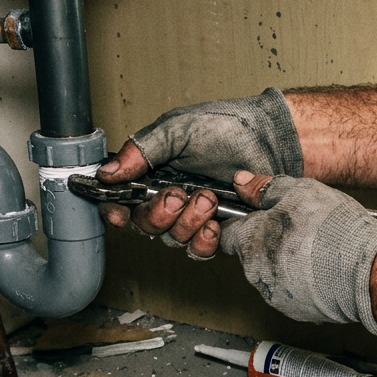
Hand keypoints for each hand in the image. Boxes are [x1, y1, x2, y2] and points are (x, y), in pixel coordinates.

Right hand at [95, 88, 302, 232]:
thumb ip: (140, 152)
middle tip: (177, 195)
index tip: (119, 213)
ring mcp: (194, 215)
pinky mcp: (218, 229)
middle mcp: (170, 197)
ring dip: (187, 222)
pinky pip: (199, 249)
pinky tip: (215, 224)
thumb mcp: (176, 131)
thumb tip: (106, 173)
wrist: (270, 139)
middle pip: (143, 225)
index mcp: (153, 173)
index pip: (123, 199)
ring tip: (208, 198)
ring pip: (171, 239)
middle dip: (157, 214)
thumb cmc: (227, 127)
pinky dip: (204, 240)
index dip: (115, 211)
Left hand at [220, 171, 376, 334]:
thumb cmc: (332, 229)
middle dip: (268, 241)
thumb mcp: (297, 191)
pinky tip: (324, 266)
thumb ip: (264, 188)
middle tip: (297, 227)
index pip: (225, 235)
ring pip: (273, 274)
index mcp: (249, 244)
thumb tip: (242, 183)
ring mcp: (276, 296)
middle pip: (252, 254)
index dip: (241, 222)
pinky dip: (304, 281)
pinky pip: (294, 291)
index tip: (257, 216)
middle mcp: (256, 274)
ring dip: (287, 261)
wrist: (365, 270)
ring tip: (316, 247)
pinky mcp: (298, 311)